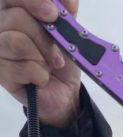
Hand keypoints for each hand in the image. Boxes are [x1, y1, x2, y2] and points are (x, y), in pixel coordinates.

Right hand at [0, 0, 80, 125]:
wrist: (65, 92)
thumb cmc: (61, 59)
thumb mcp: (68, 32)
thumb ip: (66, 13)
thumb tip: (68, 0)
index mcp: (14, 10)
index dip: (31, 1)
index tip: (53, 13)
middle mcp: (1, 26)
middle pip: (16, 18)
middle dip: (44, 38)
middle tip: (57, 55)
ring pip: (15, 42)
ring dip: (41, 57)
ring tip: (49, 66)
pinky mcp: (0, 72)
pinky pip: (18, 67)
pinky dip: (39, 75)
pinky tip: (41, 79)